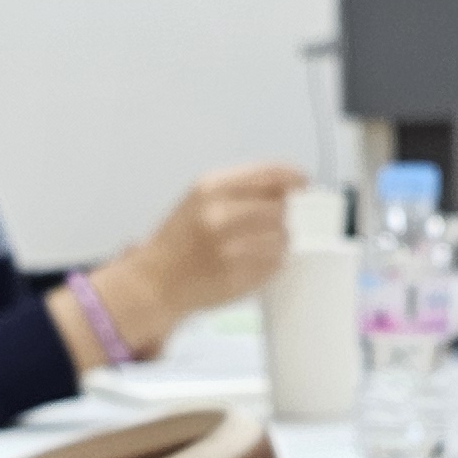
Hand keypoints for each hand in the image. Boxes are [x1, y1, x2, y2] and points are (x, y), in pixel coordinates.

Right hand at [64, 161, 305, 364]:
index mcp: (211, 188)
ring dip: (279, 242)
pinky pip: (275, 265)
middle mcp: (221, 215)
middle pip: (281, 208)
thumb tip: (290, 187)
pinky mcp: (240, 277)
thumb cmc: (179, 239)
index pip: (271, 175)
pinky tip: (252, 263)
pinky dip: (272, 263)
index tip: (303, 185)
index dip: (294, 180)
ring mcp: (231, 248)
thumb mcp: (200, 199)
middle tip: (272, 224)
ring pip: (282, 238)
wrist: (154, 282)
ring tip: (257, 247)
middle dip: (283, 216)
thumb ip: (242, 189)